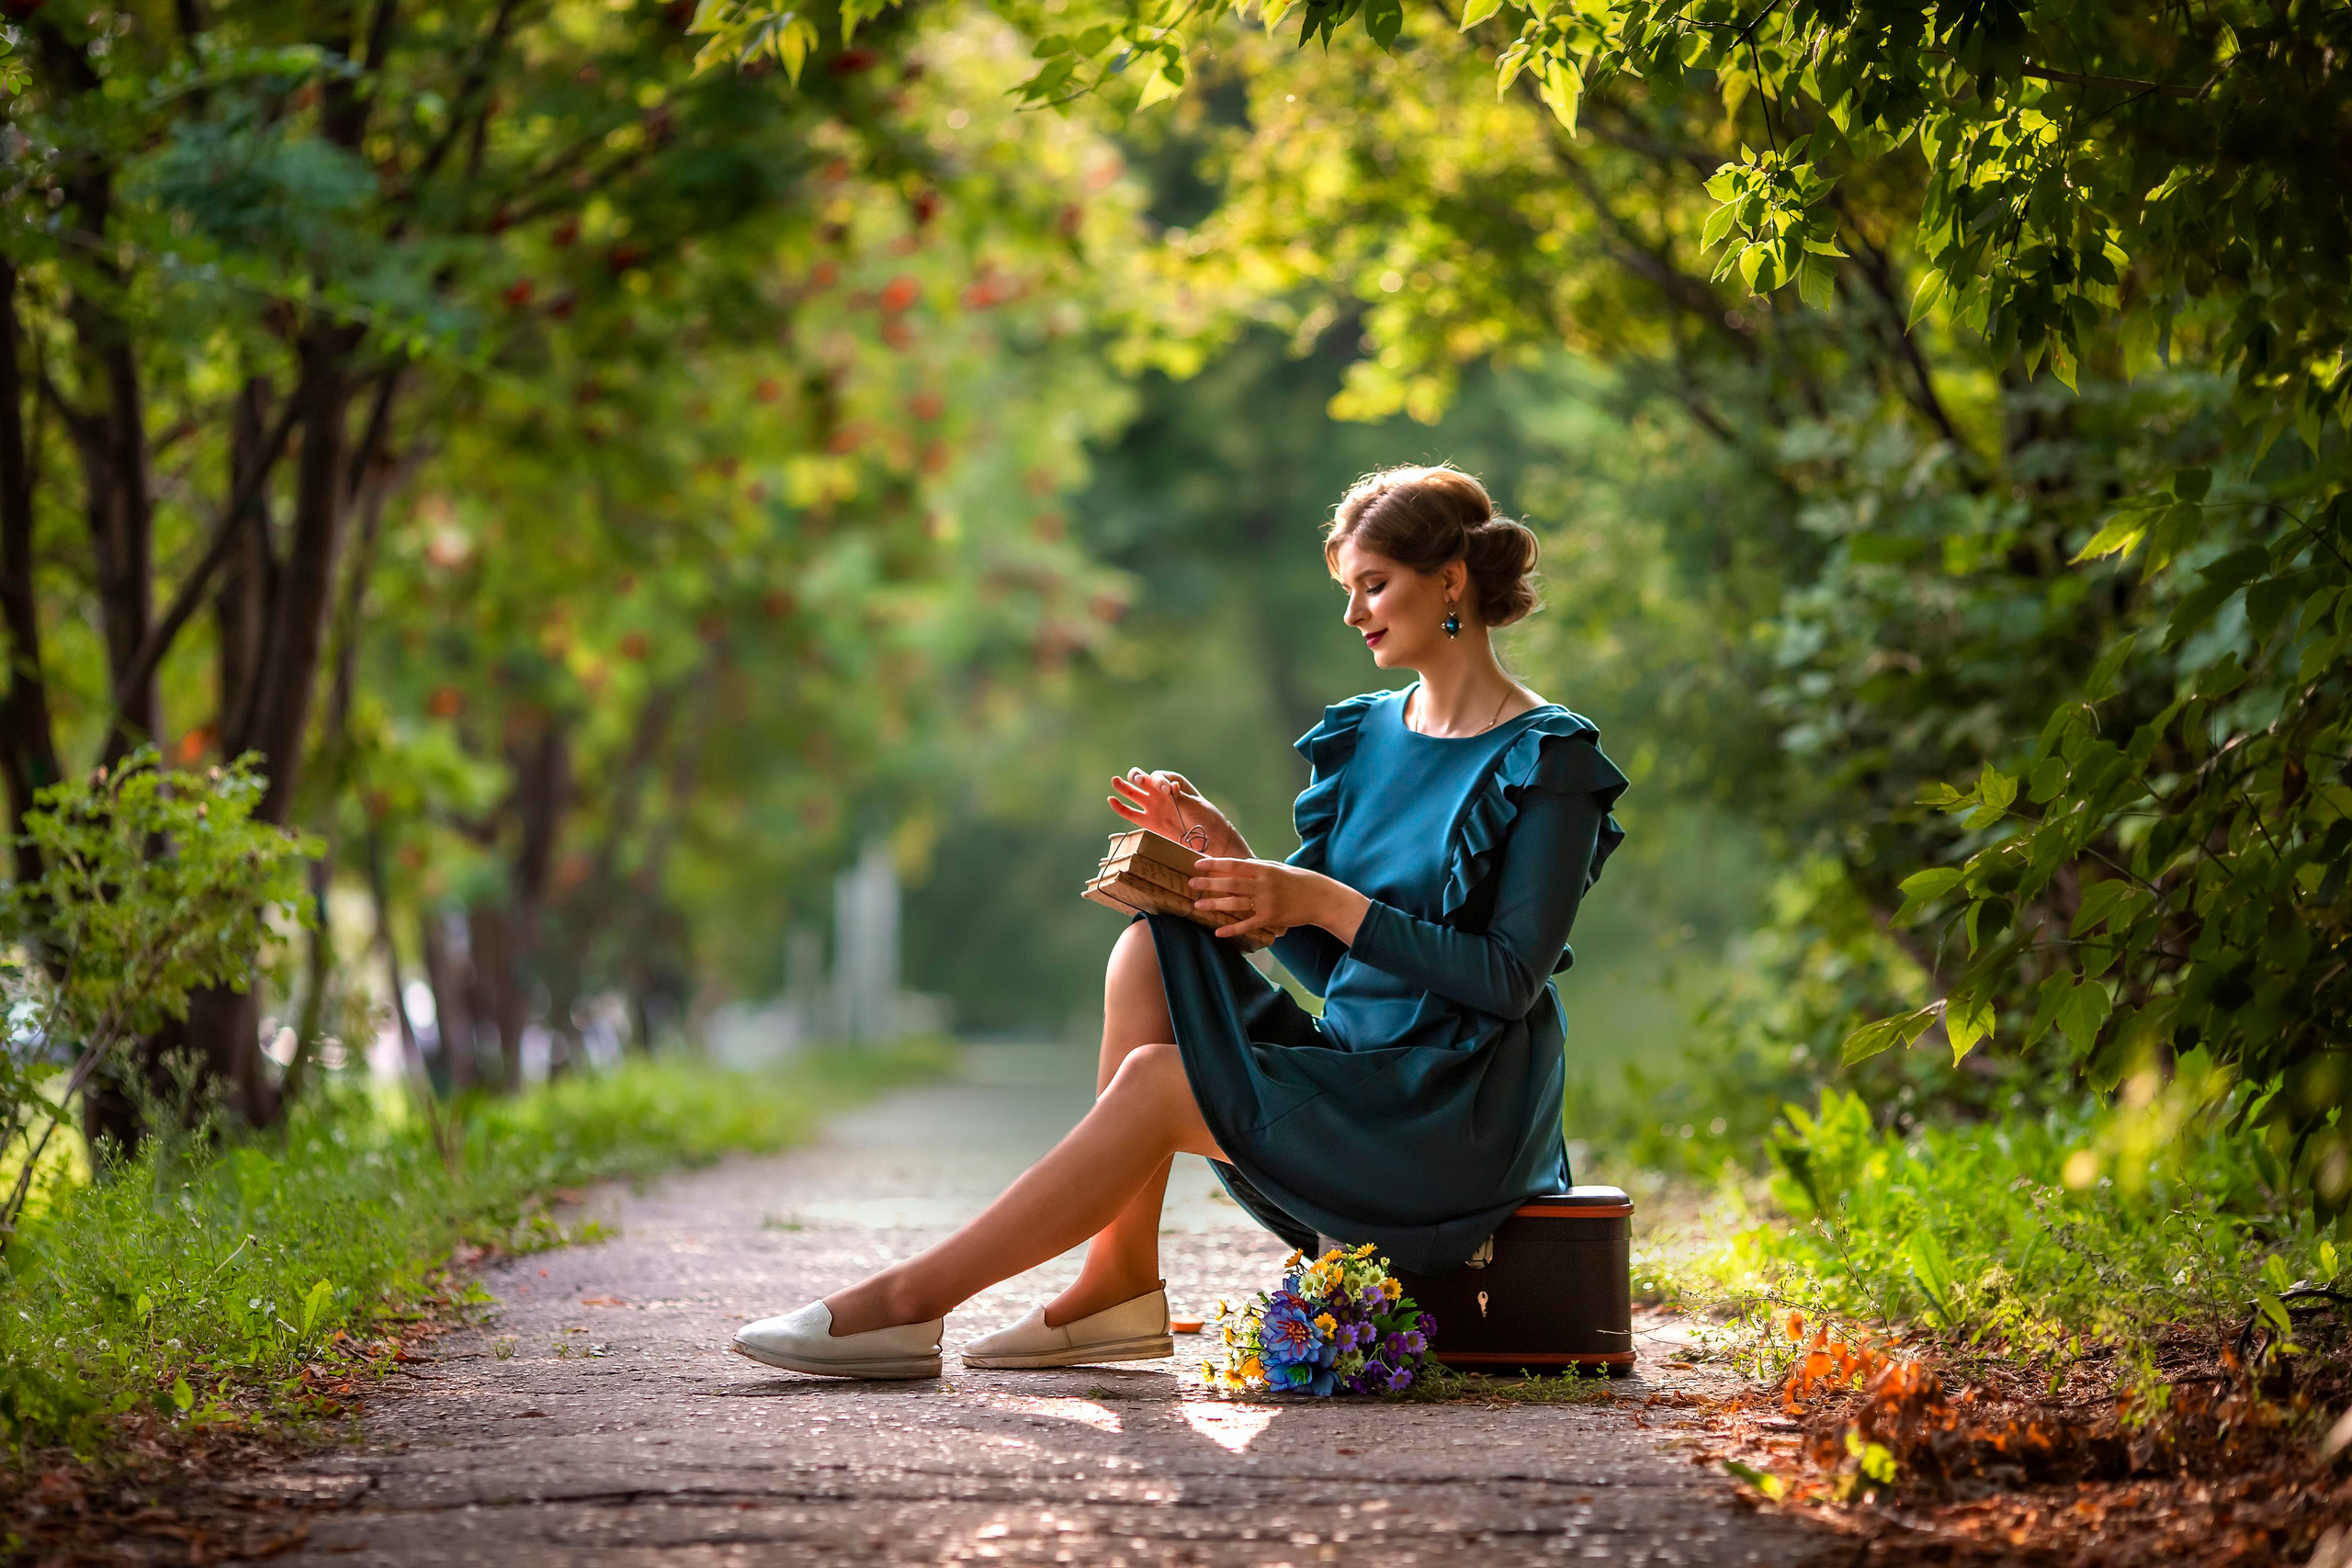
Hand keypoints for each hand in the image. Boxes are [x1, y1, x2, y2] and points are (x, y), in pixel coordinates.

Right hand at [1108, 769, 1248, 858]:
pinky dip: (1121, 807)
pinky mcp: (1149, 822)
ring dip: (1124, 787)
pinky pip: (1131, 814)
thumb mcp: (1196, 806)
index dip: (1159, 781)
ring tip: (1115, 781)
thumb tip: (1172, 787)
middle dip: (1138, 777)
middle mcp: (1161, 793)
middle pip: (1143, 779)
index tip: (1167, 790)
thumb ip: (1182, 798)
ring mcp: (1154, 807)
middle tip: (1139, 780)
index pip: (1160, 777)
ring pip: (1134, 794)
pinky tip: (1111, 800)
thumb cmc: (1207, 818)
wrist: (1210, 839)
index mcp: (1174, 783)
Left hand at [1188, 858, 1369, 945]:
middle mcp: (1264, 885)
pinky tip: (1218, 931)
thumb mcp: (1280, 868)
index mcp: (1265, 869)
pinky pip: (1247, 925)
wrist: (1322, 899)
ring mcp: (1267, 903)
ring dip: (1214, 904)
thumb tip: (1236, 868)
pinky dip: (1232, 929)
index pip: (1234, 865)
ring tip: (1198, 904)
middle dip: (1208, 883)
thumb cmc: (1300, 881)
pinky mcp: (1271, 919)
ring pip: (1235, 904)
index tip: (1197, 864)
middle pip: (1230, 883)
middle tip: (1191, 883)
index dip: (1214, 864)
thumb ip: (1259, 868)